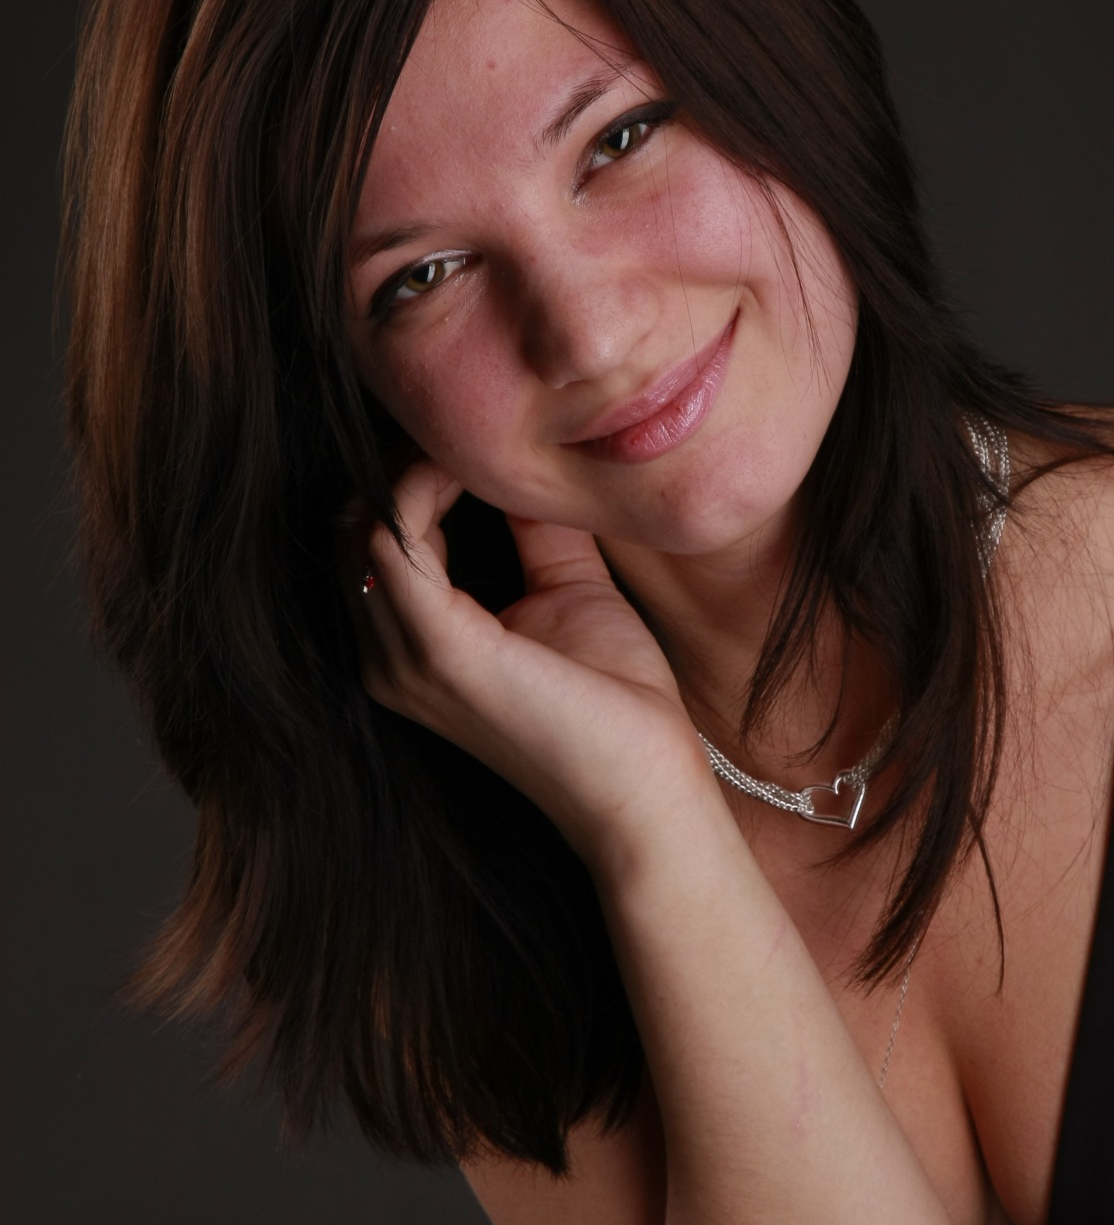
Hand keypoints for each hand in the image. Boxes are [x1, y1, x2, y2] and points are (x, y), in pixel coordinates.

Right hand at [342, 456, 712, 863]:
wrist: (647, 787)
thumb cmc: (617, 703)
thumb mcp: (570, 591)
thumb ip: (536, 531)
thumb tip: (523, 465)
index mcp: (416, 650)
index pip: (377, 540)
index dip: (415, 478)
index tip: (473, 442)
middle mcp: (391, 659)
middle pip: (356, 529)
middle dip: (405, 468)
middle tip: (470, 438)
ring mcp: (405, 660)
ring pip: (366, 527)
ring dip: (415, 471)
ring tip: (474, 450)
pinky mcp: (440, 652)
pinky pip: (396, 540)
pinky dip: (425, 490)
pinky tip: (476, 474)